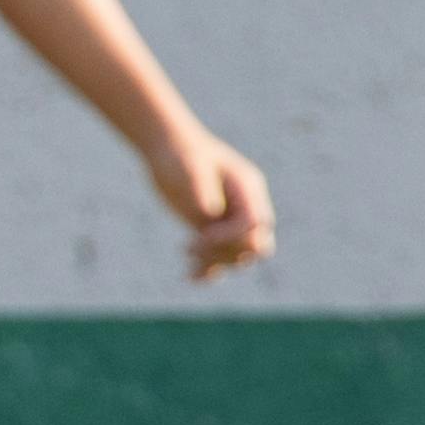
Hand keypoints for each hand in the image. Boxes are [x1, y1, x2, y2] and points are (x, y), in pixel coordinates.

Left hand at [145, 109, 278, 278]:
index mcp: (247, 189)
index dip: (233, 235)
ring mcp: (231, 221)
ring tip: (186, 252)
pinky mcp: (215, 232)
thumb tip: (210, 212)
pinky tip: (189, 276)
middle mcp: (245, 207)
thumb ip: (201, 189)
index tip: (202, 235)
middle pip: (257, 245)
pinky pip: (221, 260)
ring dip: (216, 262)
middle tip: (194, 246)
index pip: (256, 224)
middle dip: (228, 251)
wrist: (167, 149)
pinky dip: (208, 271)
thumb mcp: (188, 168)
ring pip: (240, 256)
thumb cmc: (179, 154)